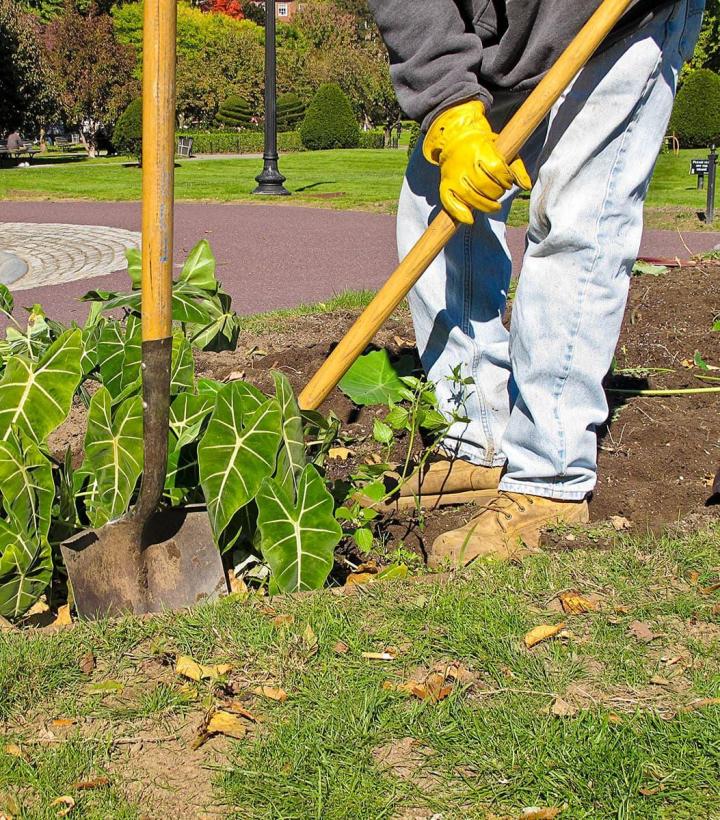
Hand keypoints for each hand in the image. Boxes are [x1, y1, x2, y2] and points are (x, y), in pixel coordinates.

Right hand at [422, 100, 530, 223]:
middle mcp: (464, 164)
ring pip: (472, 198)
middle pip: (485, 186)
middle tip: (499, 191)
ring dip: (486, 206)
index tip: (507, 180)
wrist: (456, 141)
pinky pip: (450, 204)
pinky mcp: (444, 186)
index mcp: (480, 150)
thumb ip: (516, 167)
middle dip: (497, 193)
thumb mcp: (503, 150)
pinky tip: (470, 220)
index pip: (497, 170)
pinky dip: (460, 214)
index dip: (506, 179)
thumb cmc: (484, 148)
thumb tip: (526, 186)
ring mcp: (453, 176)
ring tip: (493, 204)